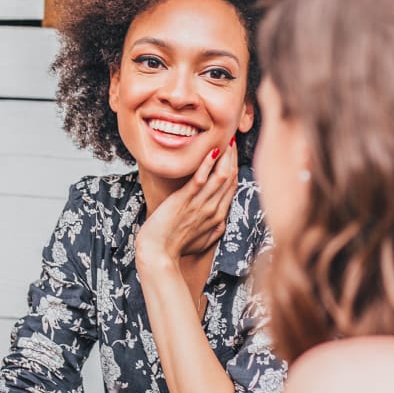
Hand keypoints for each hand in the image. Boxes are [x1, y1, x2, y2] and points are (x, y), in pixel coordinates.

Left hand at [136, 140, 237, 265]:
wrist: (158, 255)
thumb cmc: (175, 248)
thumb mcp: (201, 242)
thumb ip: (213, 231)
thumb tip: (220, 224)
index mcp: (218, 217)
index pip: (233, 186)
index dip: (235, 166)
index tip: (234, 151)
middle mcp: (213, 209)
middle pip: (230, 177)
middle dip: (233, 155)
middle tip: (233, 137)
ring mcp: (200, 205)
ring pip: (221, 176)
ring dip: (225, 155)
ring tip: (226, 138)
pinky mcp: (184, 201)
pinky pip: (200, 180)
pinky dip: (206, 164)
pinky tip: (210, 151)